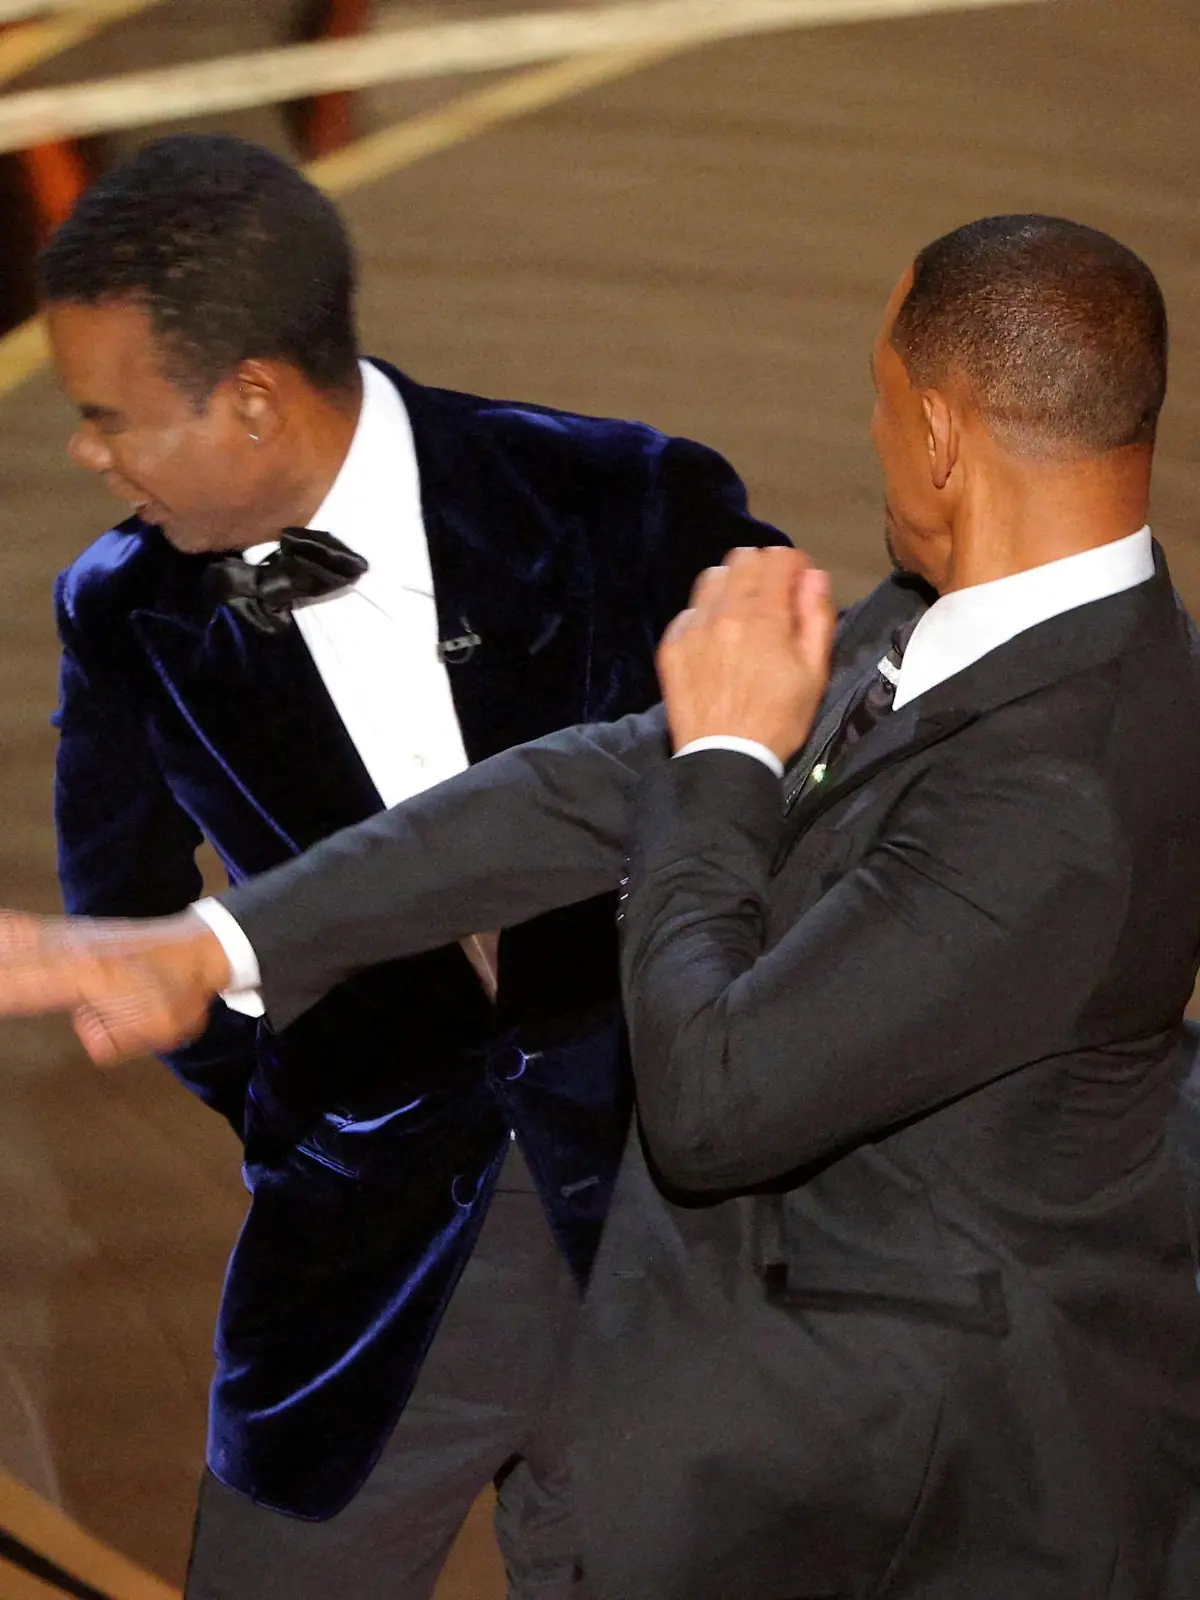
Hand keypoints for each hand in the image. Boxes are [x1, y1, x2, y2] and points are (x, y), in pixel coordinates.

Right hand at [0, 909, 232, 1064]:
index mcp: (82, 973)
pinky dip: (6, 931)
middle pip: (6, 959)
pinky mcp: (72, 936)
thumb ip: (112, 1037)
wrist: (200, 950)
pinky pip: (26, 931)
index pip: (17, 986)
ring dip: (0, 945)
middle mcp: (68, 950)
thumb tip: (90, 1036)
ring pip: (13, 940)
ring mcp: (69, 939)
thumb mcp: (153, 1027)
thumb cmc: (179, 992)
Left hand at [657, 546, 835, 763]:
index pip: (778, 557)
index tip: (798, 586)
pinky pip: (689, 611)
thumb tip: (813, 576)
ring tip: (742, 616)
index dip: (794, 566)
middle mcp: (723, 612)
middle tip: (772, 599)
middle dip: (763, 570)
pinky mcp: (671, 645)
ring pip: (712, 578)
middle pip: (743, 558)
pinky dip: (706, 617)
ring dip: (732, 587)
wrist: (724, 757)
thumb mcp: (815, 672)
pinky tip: (716, 643)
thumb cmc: (779, 718)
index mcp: (764, 616)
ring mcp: (692, 627)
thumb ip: (816, 617)